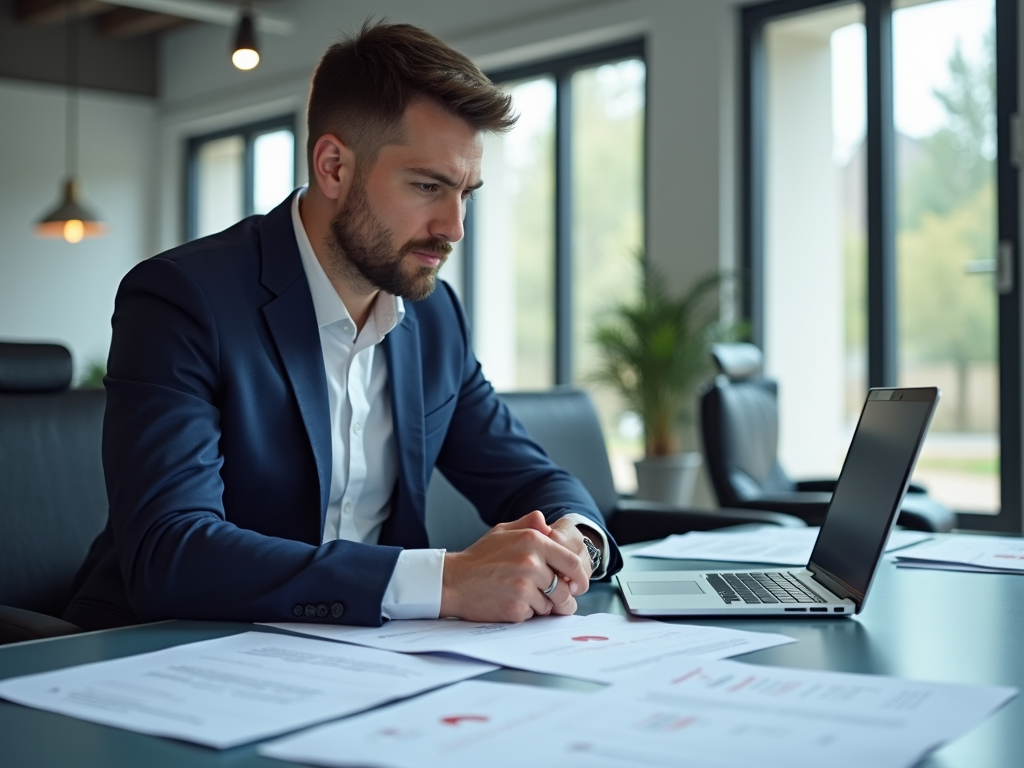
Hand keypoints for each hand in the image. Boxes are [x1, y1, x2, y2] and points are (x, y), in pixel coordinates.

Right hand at [440, 511, 588, 621]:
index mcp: (532, 540)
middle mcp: (531, 562)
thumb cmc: (479, 558)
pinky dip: (527, 612)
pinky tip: (511, 602)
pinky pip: (535, 615)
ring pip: (551, 604)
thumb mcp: (503, 531)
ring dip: (542, 604)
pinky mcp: (516, 607)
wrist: (453, 581)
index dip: (580, 576)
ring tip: (522, 596)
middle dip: (563, 597)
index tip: (578, 585)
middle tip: (556, 599)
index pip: (571, 561)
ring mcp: (524, 586)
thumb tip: (548, 524)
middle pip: (565, 587)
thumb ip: (529, 524)